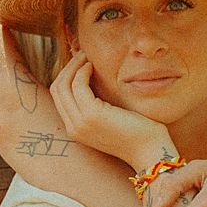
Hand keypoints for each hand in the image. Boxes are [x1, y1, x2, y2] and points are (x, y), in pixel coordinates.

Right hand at [51, 51, 170, 170]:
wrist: (149, 151)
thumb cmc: (136, 133)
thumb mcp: (110, 119)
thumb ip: (97, 105)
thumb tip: (92, 80)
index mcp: (75, 129)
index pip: (59, 97)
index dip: (67, 76)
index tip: (80, 63)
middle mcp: (73, 127)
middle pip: (57, 89)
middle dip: (68, 67)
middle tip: (82, 55)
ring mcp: (80, 122)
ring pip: (63, 84)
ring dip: (74, 65)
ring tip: (87, 57)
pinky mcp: (92, 114)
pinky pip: (78, 85)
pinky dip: (83, 71)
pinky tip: (93, 66)